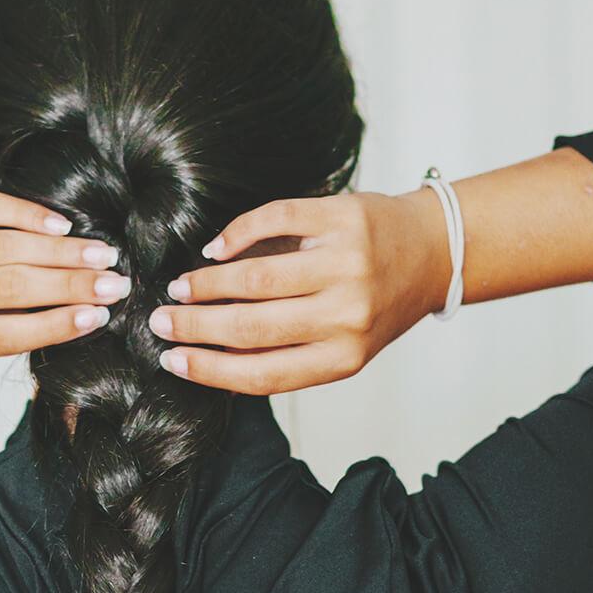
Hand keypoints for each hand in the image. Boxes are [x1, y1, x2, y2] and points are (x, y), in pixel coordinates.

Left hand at [0, 188, 131, 357]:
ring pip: (4, 247)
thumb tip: (90, 312)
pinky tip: (64, 226)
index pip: (4, 335)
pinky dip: (30, 215)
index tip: (99, 316)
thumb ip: (23, 322)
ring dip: (62, 251)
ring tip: (102, 254)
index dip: (54, 325)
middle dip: (71, 285)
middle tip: (116, 284)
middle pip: (9, 288)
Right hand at [148, 189, 449, 393]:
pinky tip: (216, 249)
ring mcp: (347, 265)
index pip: (262, 374)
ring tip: (180, 286)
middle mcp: (348, 315)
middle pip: (252, 327)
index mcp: (344, 358)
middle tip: (160, 320)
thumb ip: (286, 351)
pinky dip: (236, 234)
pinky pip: (276, 222)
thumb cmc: (375, 303)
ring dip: (208, 284)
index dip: (208, 370)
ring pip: (257, 278)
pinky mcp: (343, 219)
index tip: (171, 360)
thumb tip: (206, 355)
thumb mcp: (341, 344)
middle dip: (195, 325)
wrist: (431, 252)